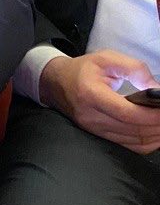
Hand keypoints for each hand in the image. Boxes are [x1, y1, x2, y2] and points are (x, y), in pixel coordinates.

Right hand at [40, 51, 159, 153]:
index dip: (152, 115)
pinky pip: (129, 146)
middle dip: (158, 125)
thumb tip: (156, 89)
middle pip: (133, 130)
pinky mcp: (98, 135)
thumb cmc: (83, 69)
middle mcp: (91, 116)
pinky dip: (148, 142)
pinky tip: (155, 133)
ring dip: (155, 135)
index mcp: (91, 94)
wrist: (56, 82)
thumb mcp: (107, 58)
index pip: (127, 113)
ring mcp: (94, 129)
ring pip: (134, 141)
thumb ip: (134, 69)